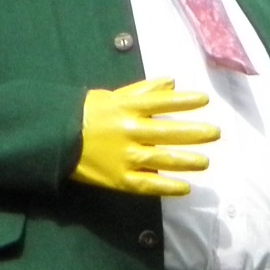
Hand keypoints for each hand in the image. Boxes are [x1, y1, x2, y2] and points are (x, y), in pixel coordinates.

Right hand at [75, 79, 219, 196]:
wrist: (55, 138)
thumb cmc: (85, 114)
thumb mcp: (112, 96)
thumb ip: (143, 90)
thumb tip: (172, 82)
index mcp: (126, 108)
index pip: (162, 102)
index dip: (185, 101)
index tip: (205, 100)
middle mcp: (129, 131)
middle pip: (168, 131)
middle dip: (194, 132)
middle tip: (215, 133)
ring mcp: (124, 156)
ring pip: (162, 159)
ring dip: (186, 161)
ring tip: (205, 162)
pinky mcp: (118, 178)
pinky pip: (147, 184)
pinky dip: (167, 186)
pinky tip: (184, 187)